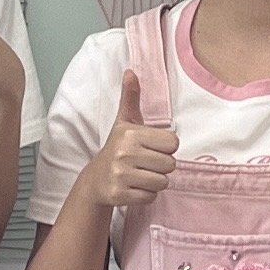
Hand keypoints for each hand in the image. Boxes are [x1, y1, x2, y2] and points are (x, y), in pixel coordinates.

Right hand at [91, 72, 179, 209]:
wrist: (95, 179)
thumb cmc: (117, 148)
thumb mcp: (124, 122)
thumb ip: (131, 98)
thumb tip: (130, 72)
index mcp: (131, 134)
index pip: (173, 143)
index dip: (165, 148)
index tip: (149, 148)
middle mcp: (125, 154)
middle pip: (170, 164)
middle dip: (161, 166)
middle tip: (144, 163)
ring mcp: (121, 176)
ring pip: (162, 182)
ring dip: (154, 181)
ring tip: (139, 175)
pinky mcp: (120, 195)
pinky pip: (151, 197)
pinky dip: (146, 195)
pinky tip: (133, 187)